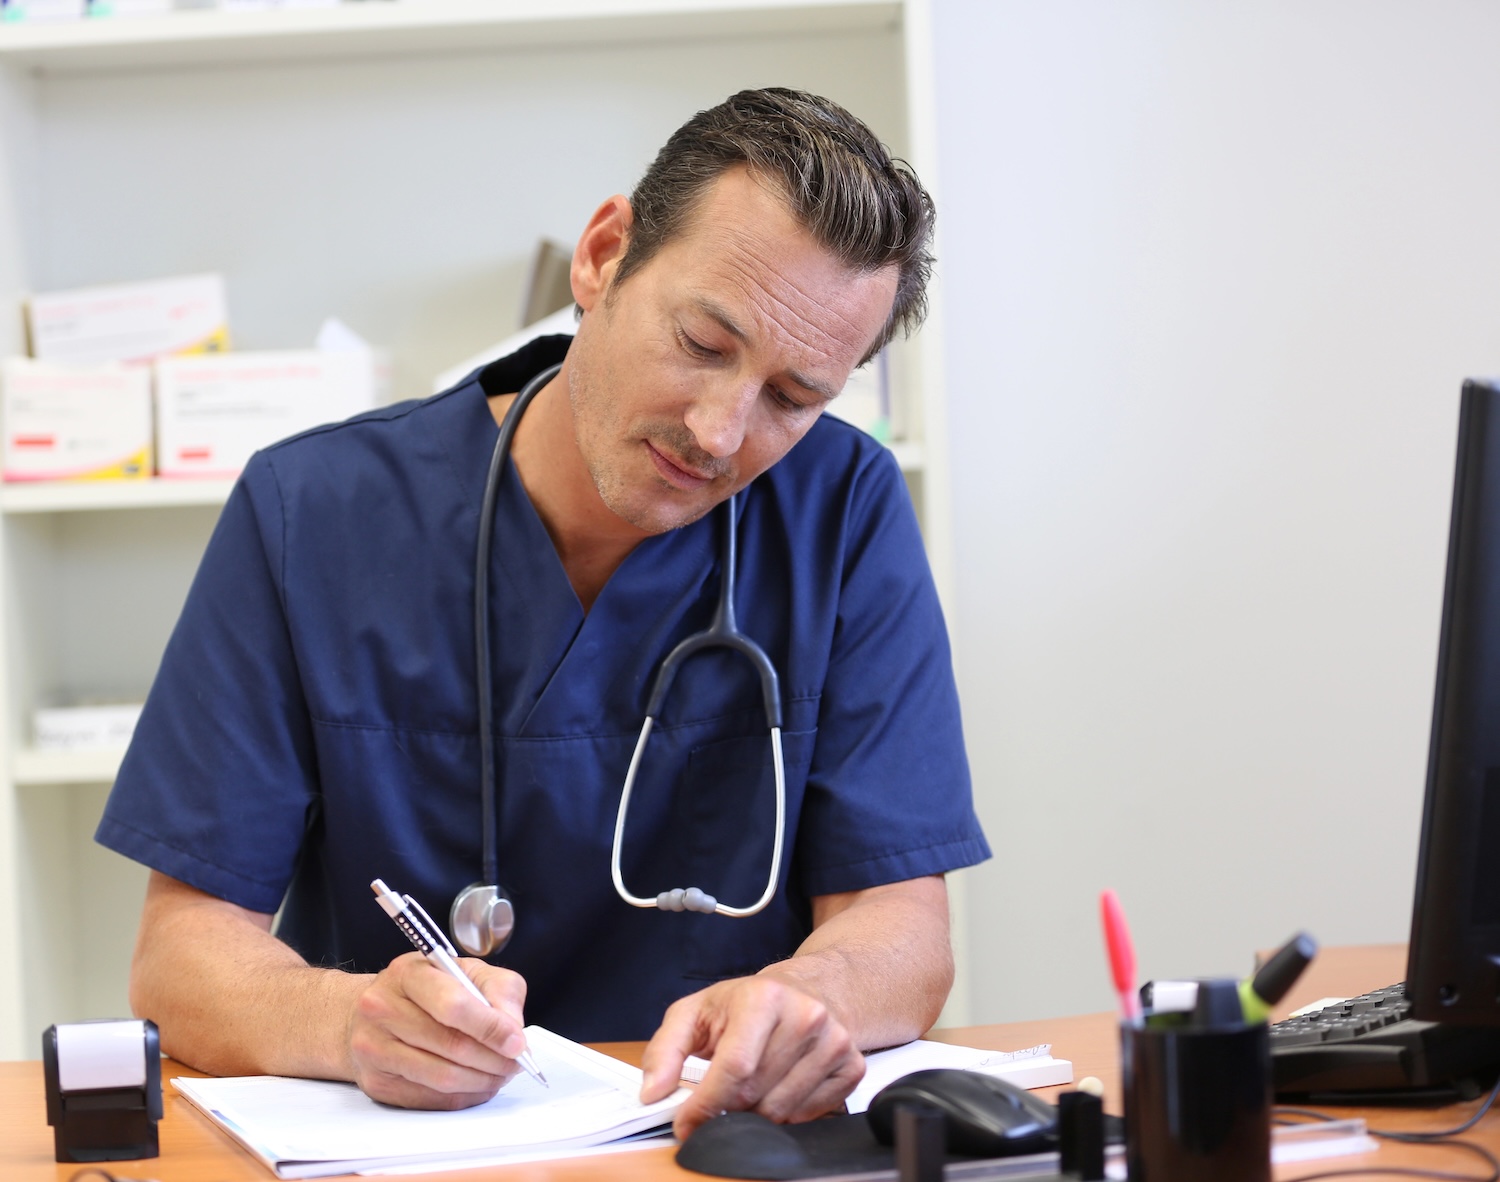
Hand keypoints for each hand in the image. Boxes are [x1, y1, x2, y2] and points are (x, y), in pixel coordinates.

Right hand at [345, 952, 529, 1108]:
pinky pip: (429, 1099)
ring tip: (500, 1074)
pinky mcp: (375, 1083)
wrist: (369, 1013)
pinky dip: (463, 1097)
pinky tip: (477, 1085)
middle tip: (516, 1063)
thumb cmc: (427, 990)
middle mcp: (382, 1009)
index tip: (517, 1043)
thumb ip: (499, 991)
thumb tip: (514, 1031)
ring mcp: (373, 1048)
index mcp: (408, 973)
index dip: (490, 1028)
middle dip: (494, 1059)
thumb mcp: (467, 971)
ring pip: (441, 1077)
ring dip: (482, 1081)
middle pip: (450, 1045)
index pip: (453, 1005)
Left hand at [639, 975, 864, 1137]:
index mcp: (764, 997)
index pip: (735, 1067)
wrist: (805, 991)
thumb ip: (665, 1049)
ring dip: (756, 1114)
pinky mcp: (851, 1066)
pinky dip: (787, 1114)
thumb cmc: (745, 1004)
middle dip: (727, 1109)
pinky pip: (811, 1115)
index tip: (687, 1124)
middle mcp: (806, 1015)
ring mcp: (835, 1041)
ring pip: (783, 1110)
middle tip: (716, 1103)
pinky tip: (778, 1088)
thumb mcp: (695, 1012)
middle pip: (756, 1093)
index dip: (705, 1104)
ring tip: (748, 1090)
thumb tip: (652, 1092)